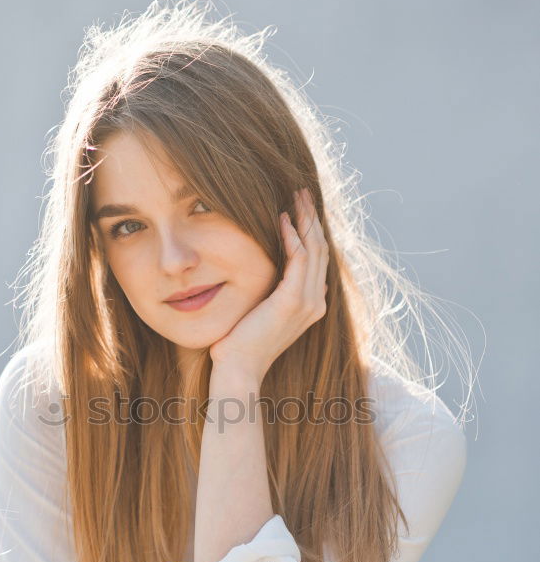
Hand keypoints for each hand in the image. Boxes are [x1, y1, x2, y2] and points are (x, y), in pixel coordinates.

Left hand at [208, 187, 329, 382]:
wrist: (238, 370)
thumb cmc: (240, 345)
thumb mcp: (259, 312)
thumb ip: (269, 293)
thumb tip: (264, 273)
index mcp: (311, 305)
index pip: (318, 258)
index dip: (311, 229)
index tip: (299, 206)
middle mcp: (315, 303)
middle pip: (321, 248)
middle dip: (311, 216)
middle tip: (301, 190)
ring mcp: (307, 303)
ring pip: (315, 248)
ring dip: (305, 218)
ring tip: (295, 195)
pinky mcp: (293, 301)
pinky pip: (299, 258)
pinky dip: (292, 236)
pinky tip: (281, 219)